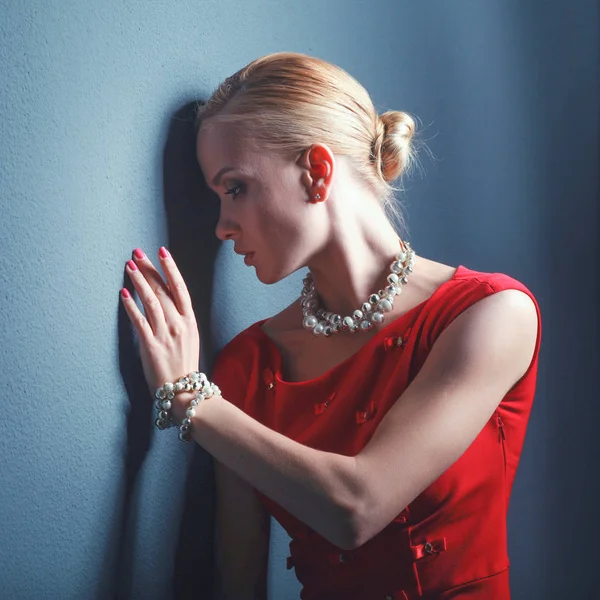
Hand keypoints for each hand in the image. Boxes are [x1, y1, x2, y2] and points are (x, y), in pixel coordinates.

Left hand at [120, 247, 199, 399]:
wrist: (184, 389)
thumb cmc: (185, 364)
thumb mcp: (191, 337)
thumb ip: (180, 319)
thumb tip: (167, 301)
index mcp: (189, 320)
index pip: (180, 287)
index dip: (171, 268)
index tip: (162, 252)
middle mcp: (178, 323)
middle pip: (162, 289)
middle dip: (149, 269)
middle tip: (137, 253)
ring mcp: (164, 333)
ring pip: (150, 301)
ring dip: (139, 281)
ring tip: (129, 266)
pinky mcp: (150, 344)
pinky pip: (139, 320)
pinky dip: (130, 305)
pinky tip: (123, 293)